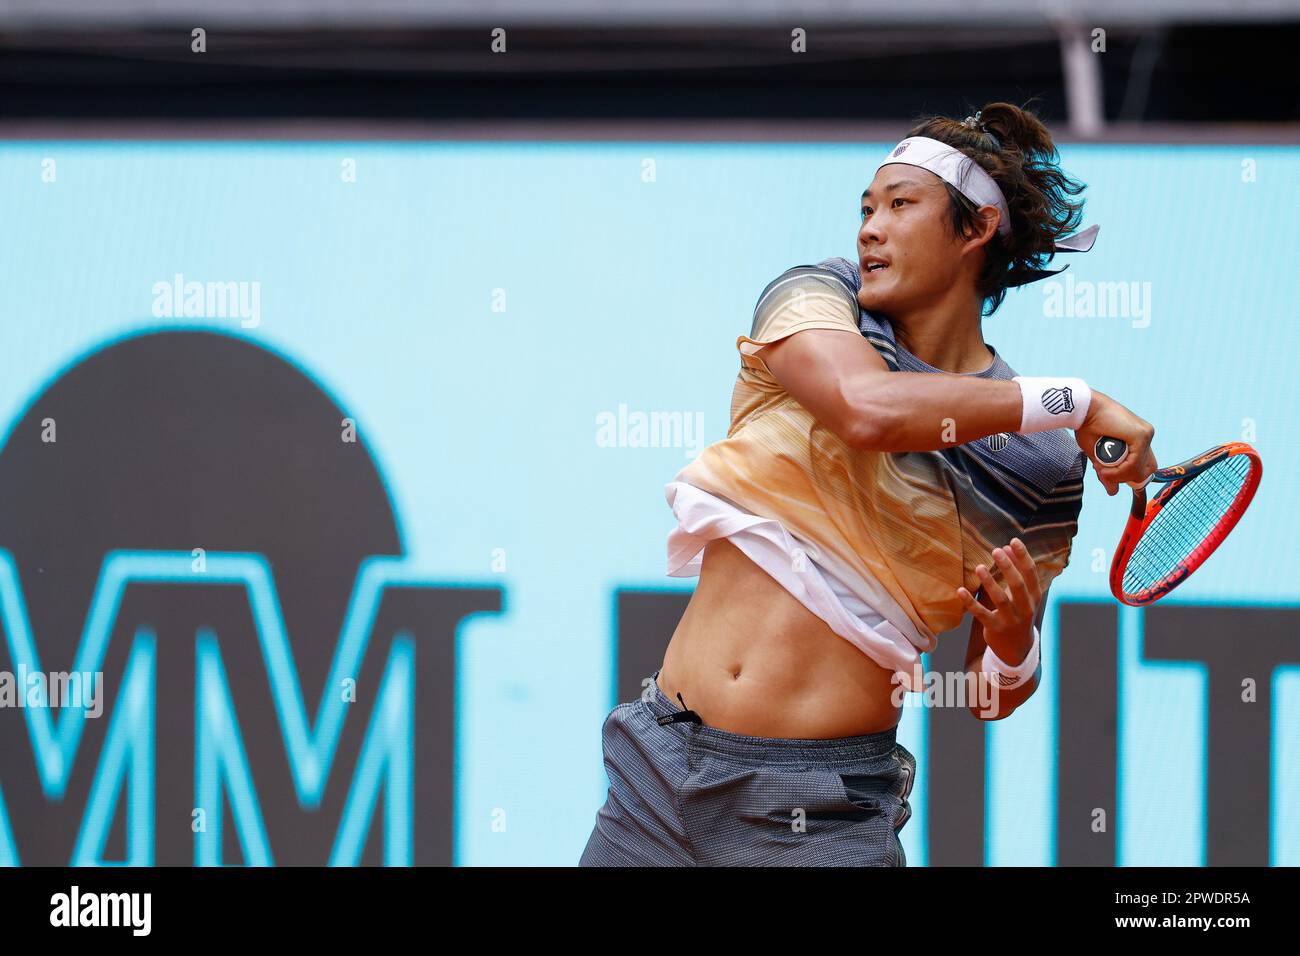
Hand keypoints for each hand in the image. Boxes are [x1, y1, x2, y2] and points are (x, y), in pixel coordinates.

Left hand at [956, 537, 1040, 662]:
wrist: (1017, 649)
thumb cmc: (1019, 613)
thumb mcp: (1023, 595)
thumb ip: (1016, 571)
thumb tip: (1007, 546)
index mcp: (1034, 597)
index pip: (1031, 574)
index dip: (1023, 557)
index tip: (1013, 541)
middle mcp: (1025, 608)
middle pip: (1018, 585)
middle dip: (1008, 567)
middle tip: (996, 550)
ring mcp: (1011, 620)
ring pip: (1001, 600)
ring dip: (990, 582)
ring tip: (979, 567)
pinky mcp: (995, 629)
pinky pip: (981, 614)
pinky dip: (970, 602)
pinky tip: (960, 590)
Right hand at [1075, 390, 1157, 495]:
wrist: (1082, 409)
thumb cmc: (1087, 427)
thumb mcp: (1098, 455)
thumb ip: (1108, 472)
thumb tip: (1113, 492)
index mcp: (1138, 437)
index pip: (1144, 465)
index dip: (1128, 475)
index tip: (1109, 475)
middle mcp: (1146, 434)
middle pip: (1148, 469)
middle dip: (1126, 477)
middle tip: (1105, 474)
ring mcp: (1146, 434)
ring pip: (1140, 469)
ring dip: (1119, 475)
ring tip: (1101, 471)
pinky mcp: (1141, 435)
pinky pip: (1134, 464)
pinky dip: (1119, 471)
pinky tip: (1104, 469)